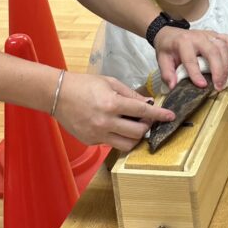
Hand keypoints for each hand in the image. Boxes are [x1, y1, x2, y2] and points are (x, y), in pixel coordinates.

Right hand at [54, 71, 174, 152]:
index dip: (159, 114)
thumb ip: (130, 94)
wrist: (57, 95)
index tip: (170, 116)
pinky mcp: (91, 141)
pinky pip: (112, 144)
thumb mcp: (110, 83)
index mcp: (111, 104)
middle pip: (138, 133)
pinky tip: (115, 126)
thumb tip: (148, 103)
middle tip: (146, 119)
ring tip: (133, 125)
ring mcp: (97, 134)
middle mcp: (105, 122)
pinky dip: (118, 137)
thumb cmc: (84, 84)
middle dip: (147, 126)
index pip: (142, 111)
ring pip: (127, 144)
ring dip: (135, 137)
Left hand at [154, 28, 227, 90]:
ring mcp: (207, 34)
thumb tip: (173, 86)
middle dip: (218, 70)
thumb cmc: (167, 48)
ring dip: (226, 64)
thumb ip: (167, 74)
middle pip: (212, 52)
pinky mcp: (214, 35)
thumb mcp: (162, 60)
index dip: (196, 73)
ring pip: (222, 46)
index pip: (191, 59)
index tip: (202, 86)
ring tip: (225, 79)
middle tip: (219, 86)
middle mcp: (197, 37)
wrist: (169, 34)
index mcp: (182, 42)